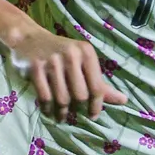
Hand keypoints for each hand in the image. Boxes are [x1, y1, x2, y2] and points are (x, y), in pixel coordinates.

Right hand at [10, 29, 126, 121]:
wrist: (30, 38)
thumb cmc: (62, 53)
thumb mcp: (83, 62)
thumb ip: (101, 84)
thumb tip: (123, 101)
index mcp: (86, 52)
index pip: (97, 87)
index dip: (96, 105)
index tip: (93, 115)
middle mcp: (71, 54)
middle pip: (80, 96)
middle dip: (77, 109)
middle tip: (74, 113)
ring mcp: (52, 61)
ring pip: (62, 99)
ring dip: (62, 113)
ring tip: (62, 116)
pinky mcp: (35, 68)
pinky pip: (45, 97)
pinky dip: (48, 109)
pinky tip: (49, 111)